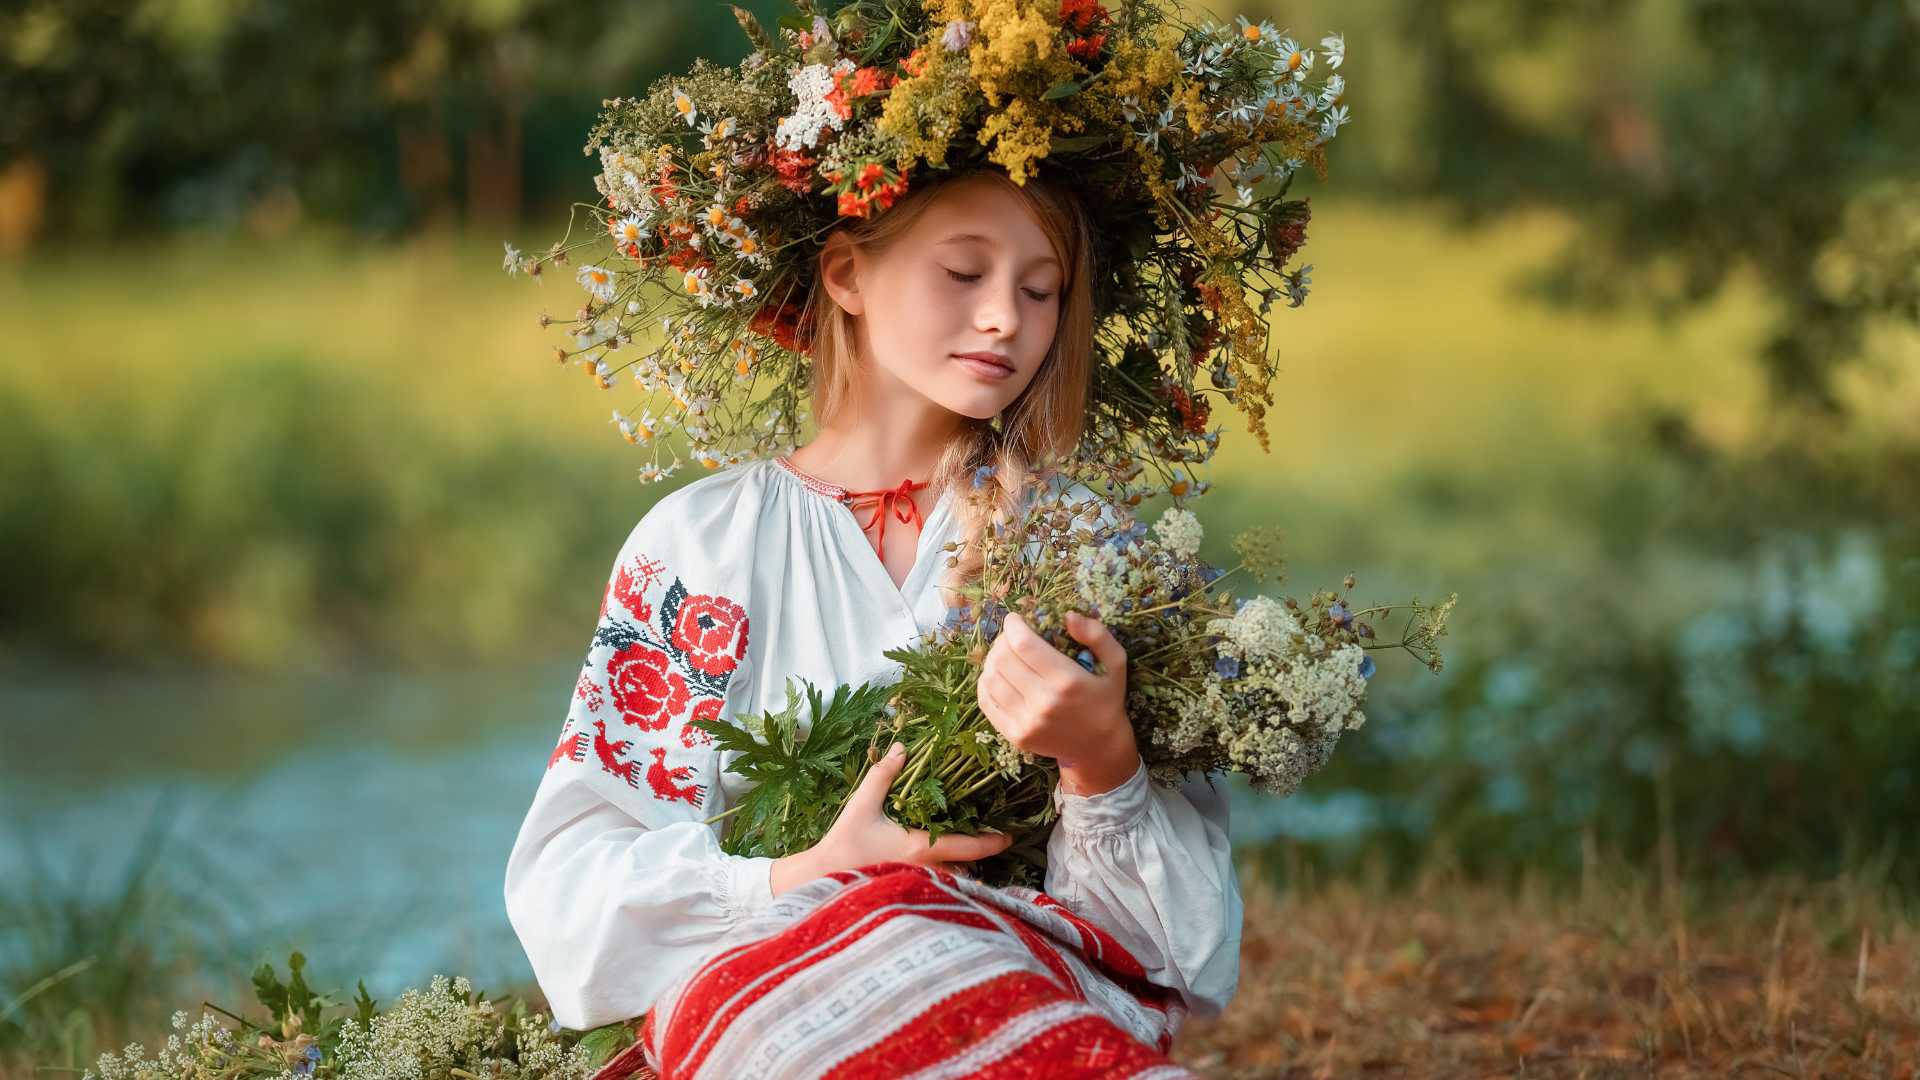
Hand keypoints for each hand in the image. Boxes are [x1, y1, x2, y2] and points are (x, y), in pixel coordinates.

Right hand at [769, 740, 1012, 895]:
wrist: (820, 881)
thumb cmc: (844, 844)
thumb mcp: (862, 805)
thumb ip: (883, 775)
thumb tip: (902, 748)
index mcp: (921, 848)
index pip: (969, 847)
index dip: (993, 842)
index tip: (1011, 836)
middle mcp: (926, 871)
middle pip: (967, 866)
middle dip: (979, 854)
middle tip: (993, 835)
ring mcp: (918, 884)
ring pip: (954, 878)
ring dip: (964, 866)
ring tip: (970, 847)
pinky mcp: (908, 890)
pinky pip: (938, 884)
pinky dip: (948, 874)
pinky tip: (944, 863)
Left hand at [977, 610, 1138, 794]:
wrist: (1099, 748)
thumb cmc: (1106, 699)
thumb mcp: (1116, 663)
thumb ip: (1098, 635)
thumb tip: (1068, 616)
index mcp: (1068, 681)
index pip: (1024, 644)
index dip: (1013, 625)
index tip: (1015, 619)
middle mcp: (1044, 702)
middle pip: (1003, 659)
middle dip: (1002, 640)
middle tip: (1010, 636)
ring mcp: (1027, 722)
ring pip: (991, 678)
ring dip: (992, 659)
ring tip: (1003, 654)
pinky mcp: (1015, 735)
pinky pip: (987, 702)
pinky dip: (986, 682)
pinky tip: (996, 675)